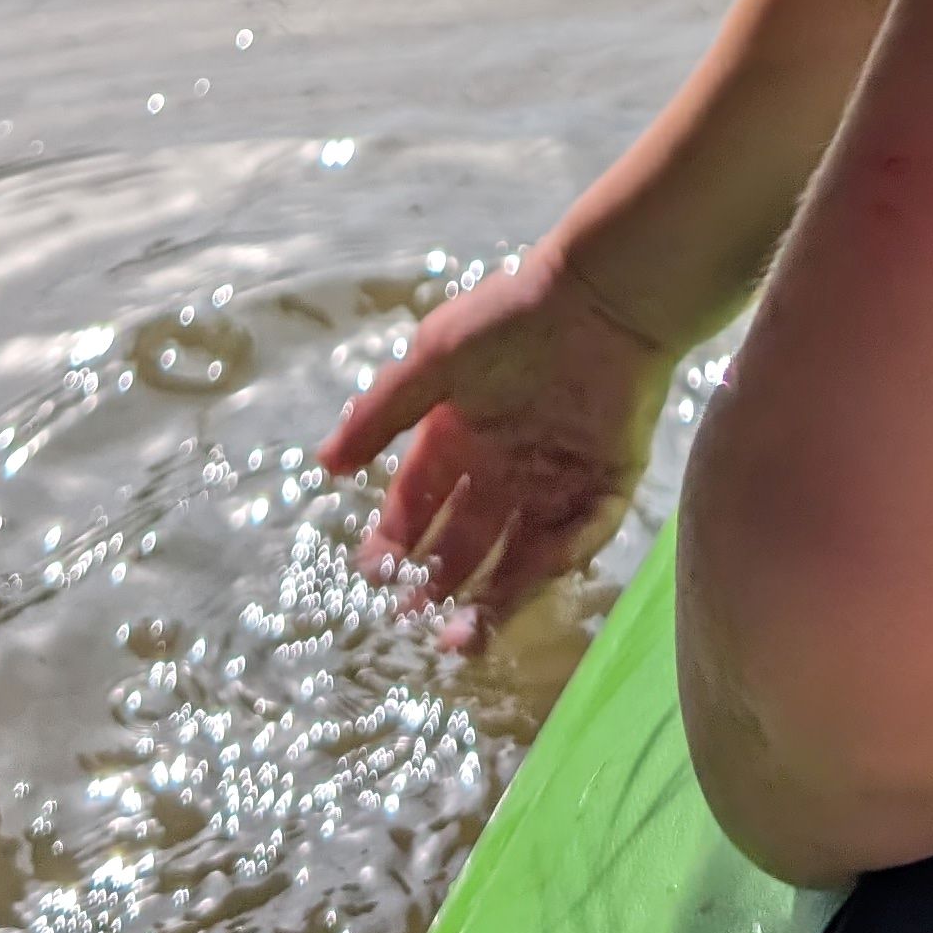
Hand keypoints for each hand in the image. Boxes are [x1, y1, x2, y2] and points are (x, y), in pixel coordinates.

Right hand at [318, 233, 681, 634]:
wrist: (601, 295)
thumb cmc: (509, 318)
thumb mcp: (433, 360)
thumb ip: (381, 412)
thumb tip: (324, 464)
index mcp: (460, 436)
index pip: (419, 503)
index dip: (396, 540)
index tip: (373, 575)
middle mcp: (505, 467)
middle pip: (465, 541)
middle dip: (437, 582)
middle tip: (412, 618)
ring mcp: (557, 479)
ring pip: (520, 554)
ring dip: (491, 596)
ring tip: (459, 638)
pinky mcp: (608, 483)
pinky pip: (581, 534)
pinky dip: (556, 560)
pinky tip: (525, 581)